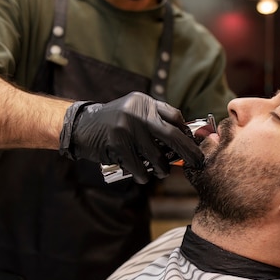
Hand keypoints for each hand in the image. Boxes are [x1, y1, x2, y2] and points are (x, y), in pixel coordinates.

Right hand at [59, 92, 203, 183]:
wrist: (82, 125)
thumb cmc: (113, 122)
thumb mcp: (134, 111)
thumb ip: (154, 120)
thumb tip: (183, 138)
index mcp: (145, 103)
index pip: (174, 116)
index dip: (186, 132)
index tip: (191, 144)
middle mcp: (138, 112)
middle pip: (172, 135)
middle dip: (187, 152)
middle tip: (196, 162)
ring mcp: (127, 127)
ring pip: (156, 155)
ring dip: (162, 168)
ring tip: (162, 171)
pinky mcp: (117, 143)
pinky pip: (137, 166)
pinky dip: (143, 175)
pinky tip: (144, 177)